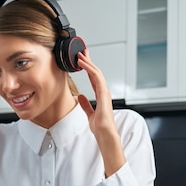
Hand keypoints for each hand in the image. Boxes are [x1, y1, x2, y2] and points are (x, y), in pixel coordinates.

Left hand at [76, 50, 125, 176]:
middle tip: (81, 50)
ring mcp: (104, 92)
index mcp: (100, 95)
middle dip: (88, 60)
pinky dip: (90, 69)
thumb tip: (80, 97)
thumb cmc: (100, 128)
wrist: (105, 134)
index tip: (82, 59)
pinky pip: (97, 78)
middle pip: (95, 72)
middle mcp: (103, 91)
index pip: (93, 77)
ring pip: (96, 72)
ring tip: (80, 54)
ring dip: (88, 62)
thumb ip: (86, 105)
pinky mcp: (104, 94)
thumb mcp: (89, 114)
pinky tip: (83, 64)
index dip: (88, 67)